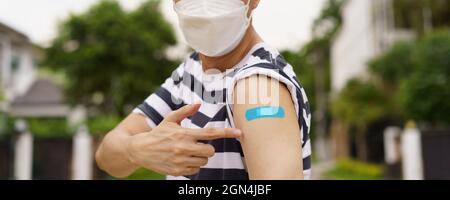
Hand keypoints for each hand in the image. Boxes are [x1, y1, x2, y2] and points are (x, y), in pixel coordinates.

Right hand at [125, 104, 241, 175]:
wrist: (140, 150)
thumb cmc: (158, 133)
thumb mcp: (170, 120)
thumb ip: (185, 111)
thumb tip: (198, 104)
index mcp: (184, 133)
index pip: (210, 133)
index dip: (226, 133)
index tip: (239, 132)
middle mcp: (184, 147)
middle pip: (210, 151)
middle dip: (208, 148)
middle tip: (198, 145)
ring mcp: (181, 160)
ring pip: (204, 161)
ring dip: (200, 157)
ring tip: (188, 152)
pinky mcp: (177, 171)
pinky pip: (195, 170)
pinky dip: (193, 166)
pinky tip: (183, 160)